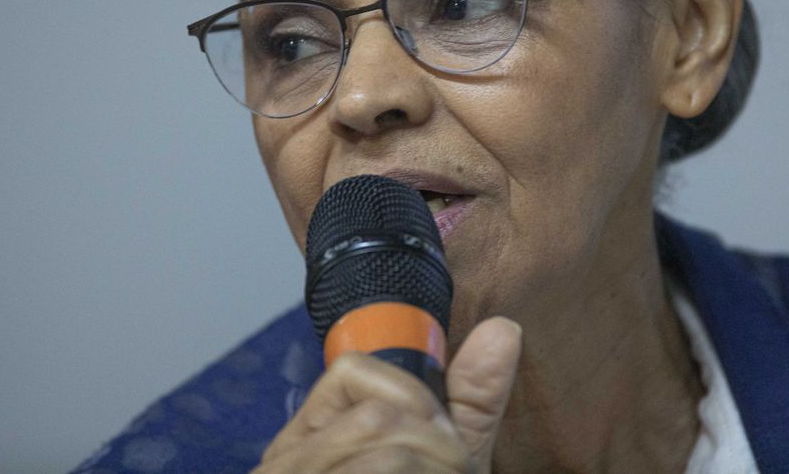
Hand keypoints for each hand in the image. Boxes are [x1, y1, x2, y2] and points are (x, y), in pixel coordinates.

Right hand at [253, 316, 522, 473]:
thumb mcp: (438, 465)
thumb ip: (467, 406)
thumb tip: (505, 329)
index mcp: (309, 441)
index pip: (355, 373)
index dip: (415, 402)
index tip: (440, 447)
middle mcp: (284, 465)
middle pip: (382, 416)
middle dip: (443, 454)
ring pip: (391, 455)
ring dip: (439, 473)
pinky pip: (385, 468)